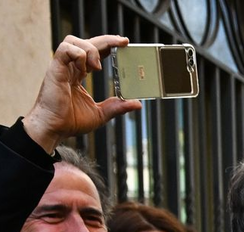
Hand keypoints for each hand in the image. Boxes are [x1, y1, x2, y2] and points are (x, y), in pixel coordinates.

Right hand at [24, 36, 142, 153]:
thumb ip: (117, 107)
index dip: (108, 45)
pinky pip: (65, 49)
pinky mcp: (55, 69)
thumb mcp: (100, 114)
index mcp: (79, 74)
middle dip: (106, 40)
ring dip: (90, 49)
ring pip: (74, 41)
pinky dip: (77, 54)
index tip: (124, 44)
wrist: (55, 128)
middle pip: (86, 42)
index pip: (94, 52)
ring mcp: (62, 66)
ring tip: (98, 67)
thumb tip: (137, 104)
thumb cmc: (71, 121)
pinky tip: (85, 68)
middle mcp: (70, 67)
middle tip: (122, 42)